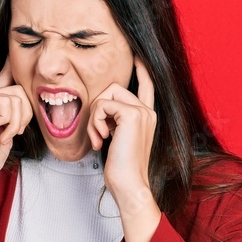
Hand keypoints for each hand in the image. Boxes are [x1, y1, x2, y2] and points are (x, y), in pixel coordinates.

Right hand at [0, 57, 33, 180]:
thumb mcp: (10, 131)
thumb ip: (17, 113)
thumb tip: (30, 97)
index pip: (6, 75)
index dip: (12, 62)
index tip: (16, 48)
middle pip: (21, 89)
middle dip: (25, 114)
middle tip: (14, 132)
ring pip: (17, 96)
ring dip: (17, 122)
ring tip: (4, 135)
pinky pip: (7, 103)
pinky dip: (8, 122)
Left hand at [86, 55, 156, 205]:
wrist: (130, 184)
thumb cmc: (121, 169)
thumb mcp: (118, 140)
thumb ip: (115, 122)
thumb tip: (101, 110)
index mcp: (147, 116)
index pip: (146, 85)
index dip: (141, 69)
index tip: (136, 56)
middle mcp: (147, 111)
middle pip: (114, 87)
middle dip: (97, 109)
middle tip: (96, 135)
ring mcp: (141, 112)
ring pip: (107, 94)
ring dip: (94, 117)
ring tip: (98, 139)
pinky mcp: (131, 115)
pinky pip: (102, 105)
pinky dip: (95, 122)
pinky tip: (100, 140)